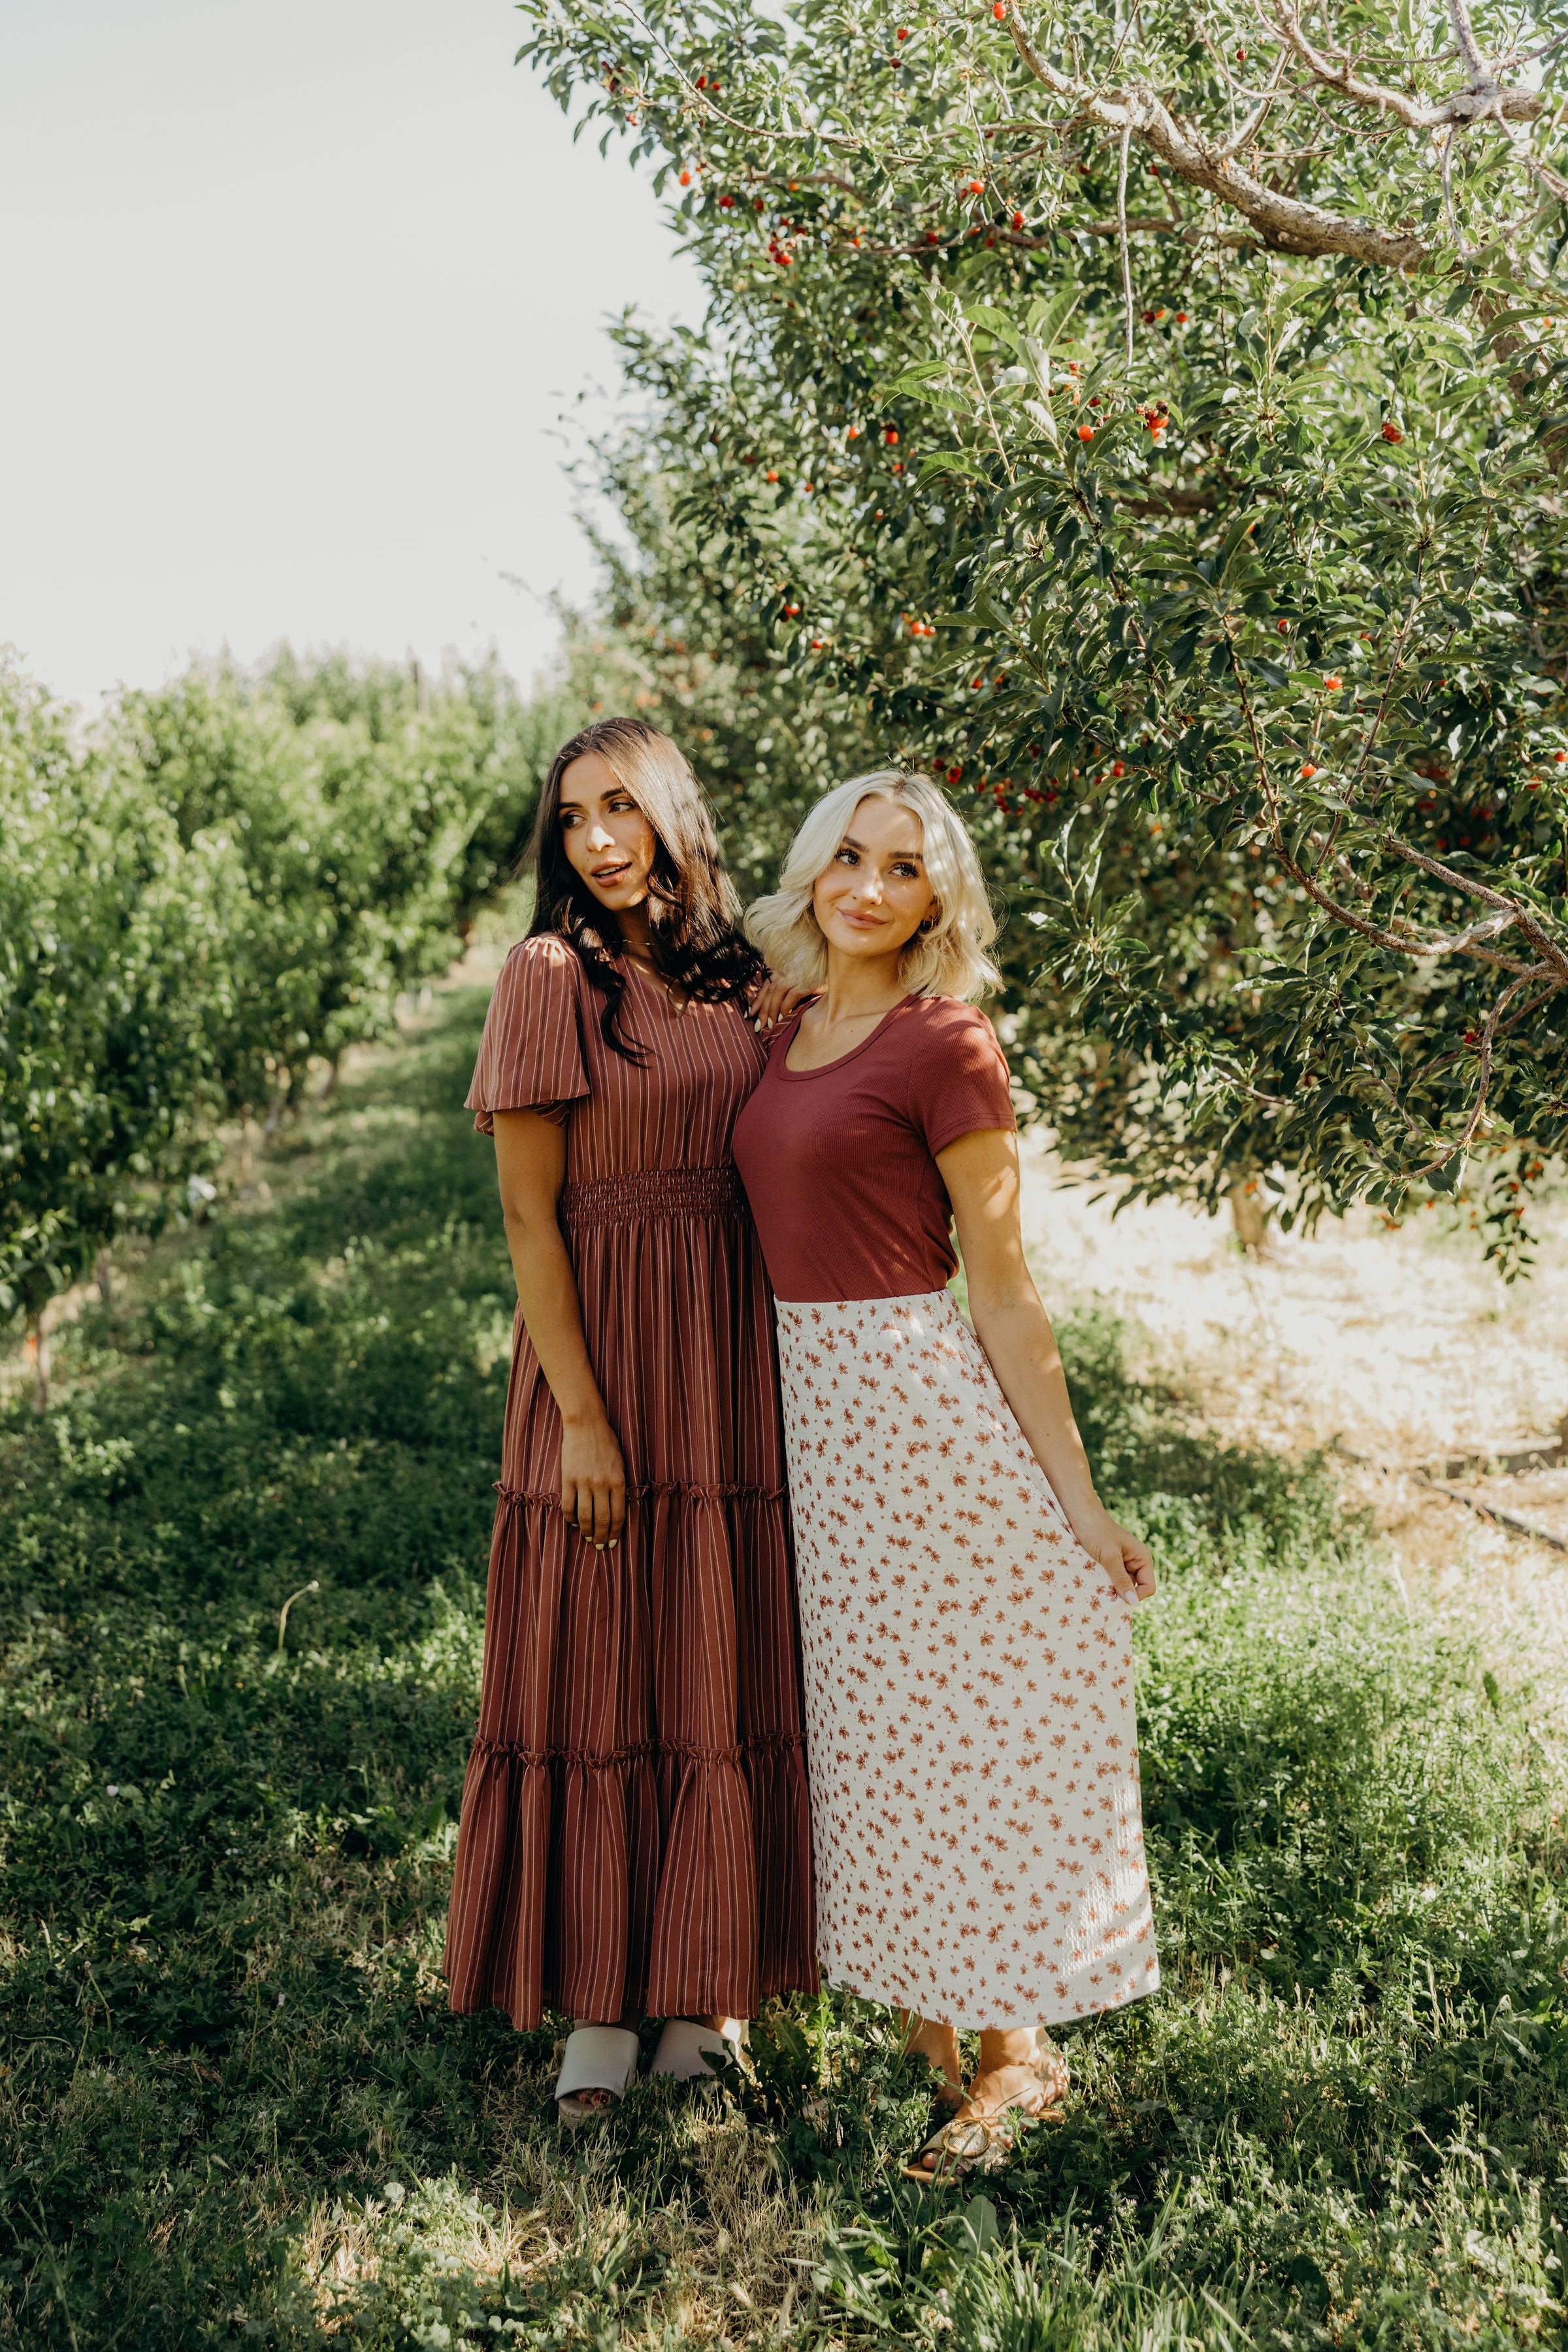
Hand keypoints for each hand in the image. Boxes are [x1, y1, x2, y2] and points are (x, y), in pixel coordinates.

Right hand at [559, 1415, 626, 1549]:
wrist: (586, 1424)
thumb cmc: (607, 1443)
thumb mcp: (621, 1464)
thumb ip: (620, 1486)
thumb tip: (616, 1510)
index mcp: (618, 1481)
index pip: (618, 1515)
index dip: (615, 1532)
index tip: (613, 1542)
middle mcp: (602, 1484)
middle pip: (602, 1519)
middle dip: (601, 1537)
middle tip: (599, 1546)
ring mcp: (584, 1482)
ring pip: (585, 1516)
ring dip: (586, 1531)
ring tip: (587, 1538)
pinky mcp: (568, 1479)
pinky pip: (568, 1505)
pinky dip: (570, 1518)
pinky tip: (574, 1523)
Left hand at [749, 968, 817, 1029]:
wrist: (835, 961)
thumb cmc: (820, 972)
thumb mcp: (801, 978)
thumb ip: (790, 987)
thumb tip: (781, 1006)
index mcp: (783, 970)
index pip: (766, 987)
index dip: (756, 1001)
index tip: (749, 1014)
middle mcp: (787, 970)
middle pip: (769, 991)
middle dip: (761, 1010)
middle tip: (757, 1027)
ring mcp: (795, 974)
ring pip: (777, 993)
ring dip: (771, 1011)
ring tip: (769, 1025)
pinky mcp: (805, 980)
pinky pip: (791, 996)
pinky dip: (785, 1007)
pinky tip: (782, 1017)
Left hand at [1065, 1499, 1155, 1603]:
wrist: (1078, 1512)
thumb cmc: (1096, 1530)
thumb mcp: (1109, 1556)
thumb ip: (1121, 1579)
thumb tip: (1134, 1603)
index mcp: (1142, 1557)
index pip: (1148, 1586)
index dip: (1136, 1596)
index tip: (1116, 1598)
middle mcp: (1135, 1561)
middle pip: (1134, 1588)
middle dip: (1121, 1594)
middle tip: (1103, 1595)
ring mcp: (1121, 1563)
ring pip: (1120, 1585)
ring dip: (1110, 1589)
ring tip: (1096, 1587)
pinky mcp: (1108, 1563)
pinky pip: (1110, 1579)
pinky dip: (1102, 1583)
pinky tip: (1091, 1582)